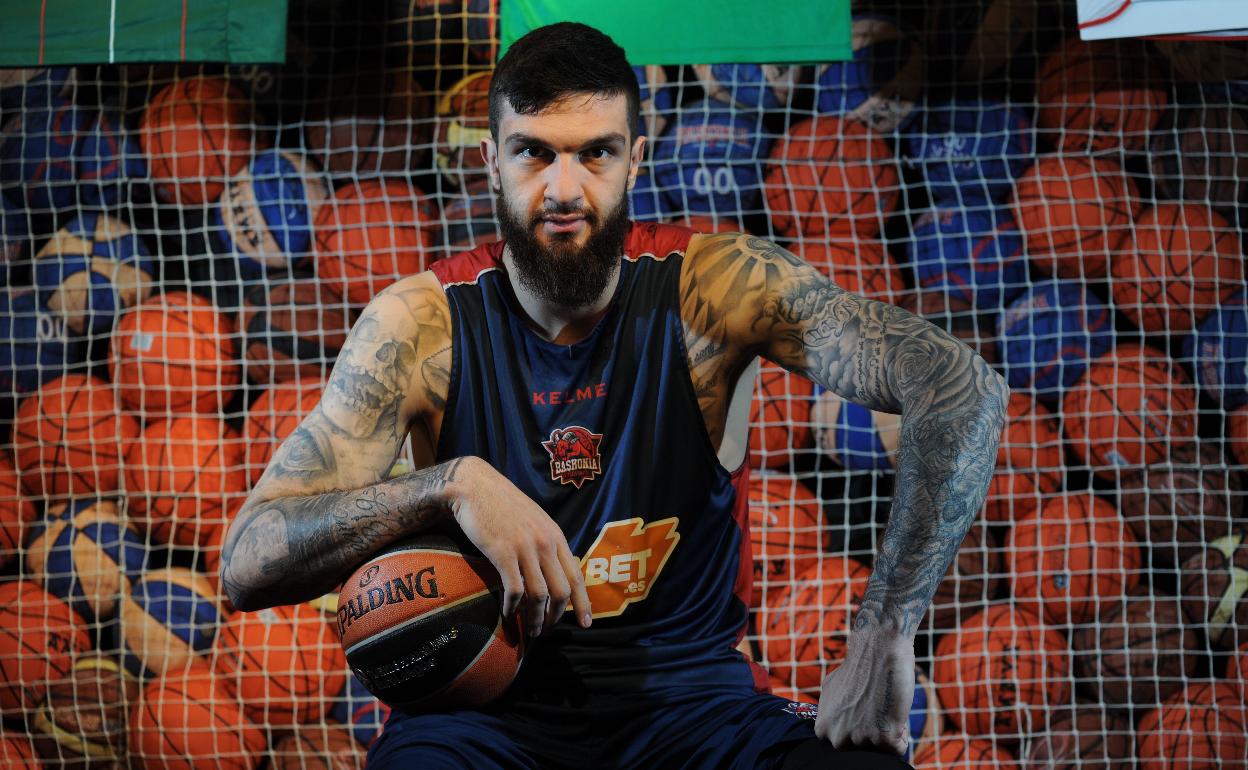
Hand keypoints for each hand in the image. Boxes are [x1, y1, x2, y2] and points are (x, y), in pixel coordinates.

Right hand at [448, 456, 591, 636]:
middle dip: (557, 616)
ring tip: (531, 630)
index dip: (583, 603)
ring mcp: (525, 548)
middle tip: (548, 630)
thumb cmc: (502, 504)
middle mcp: (545, 543)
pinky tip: (508, 614)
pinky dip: (513, 607)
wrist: (475, 486)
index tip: (585, 623)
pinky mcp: (503, 553)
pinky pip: (515, 590)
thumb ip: (546, 544)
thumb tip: (554, 571)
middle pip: (562, 590)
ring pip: (540, 595)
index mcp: (556, 536)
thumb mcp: (534, 521)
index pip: (577, 575)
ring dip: (535, 618)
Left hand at [814, 628, 914, 755]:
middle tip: (875, 706)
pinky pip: (899, 747)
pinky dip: (902, 731)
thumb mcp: (830, 690)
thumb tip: (830, 728)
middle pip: (863, 750)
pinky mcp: (884, 738)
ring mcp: (860, 739)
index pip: (845, 745)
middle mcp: (837, 738)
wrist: (878, 650)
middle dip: (873, 732)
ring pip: (882, 748)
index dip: (857, 727)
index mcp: (823, 729)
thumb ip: (829, 713)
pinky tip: (894, 709)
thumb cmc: (858, 667)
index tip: (861, 709)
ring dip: (888, 730)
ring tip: (884, 704)